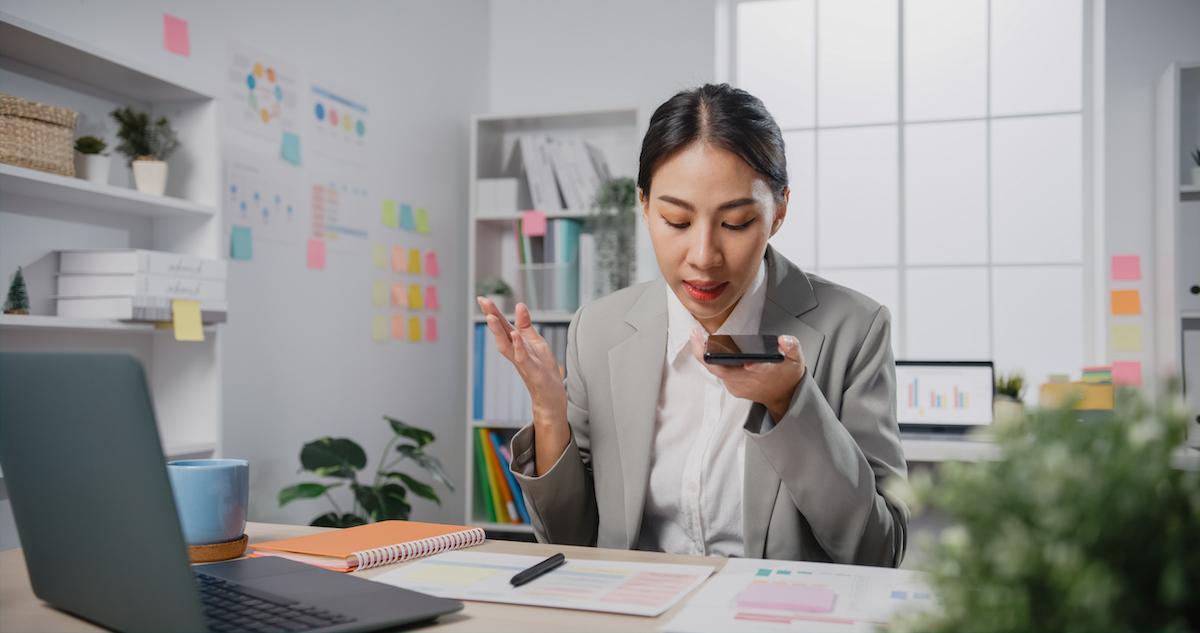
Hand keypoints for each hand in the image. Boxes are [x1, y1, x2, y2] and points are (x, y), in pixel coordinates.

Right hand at [475, 297, 566, 428]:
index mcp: (517, 345)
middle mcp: (516, 353)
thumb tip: (519, 306)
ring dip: (499, 332)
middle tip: (482, 302)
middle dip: (492, 317)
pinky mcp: (533, 372)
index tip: (482, 298)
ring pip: (507, 346)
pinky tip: (516, 336)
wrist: (550, 397)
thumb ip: (526, 326)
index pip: (503, 326)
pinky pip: (523, 358)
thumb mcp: (535, 343)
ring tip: (491, 317)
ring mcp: (523, 363)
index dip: (493, 312)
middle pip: (501, 333)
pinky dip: (519, 347)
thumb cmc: (542, 370)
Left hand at [689, 328, 806, 422]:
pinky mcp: (732, 386)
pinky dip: (710, 359)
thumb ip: (793, 348)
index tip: (726, 350)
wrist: (783, 396)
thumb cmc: (787, 377)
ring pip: (716, 370)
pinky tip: (705, 346)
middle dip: (705, 352)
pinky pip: (717, 372)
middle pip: (720, 369)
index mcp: (763, 374)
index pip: (749, 369)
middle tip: (696, 335)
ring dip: (705, 354)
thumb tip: (784, 340)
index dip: (736, 360)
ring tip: (697, 336)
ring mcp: (736, 386)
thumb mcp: (797, 361)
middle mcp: (746, 382)